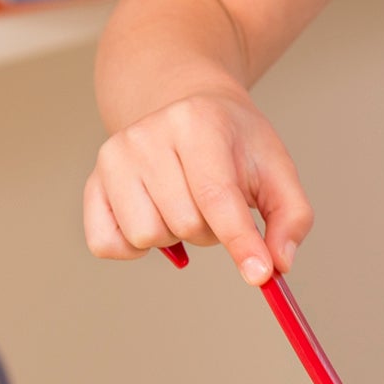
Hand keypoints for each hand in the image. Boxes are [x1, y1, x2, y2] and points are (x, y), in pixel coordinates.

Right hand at [83, 91, 311, 283]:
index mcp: (197, 123)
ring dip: (176, 237)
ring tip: (185, 205)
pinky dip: (135, 247)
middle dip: (212, 231)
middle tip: (216, 205)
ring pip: (146, 237)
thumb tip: (278, 265)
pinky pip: (106, 244)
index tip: (260, 275)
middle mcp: (147, 136)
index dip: (240, 242)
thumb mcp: (276, 168)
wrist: (189, 108)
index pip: (216, 196)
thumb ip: (291, 217)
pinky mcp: (93, 183)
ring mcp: (113, 158)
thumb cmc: (234, 143)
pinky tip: (154, 219)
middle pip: (185, 224)